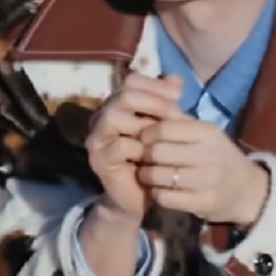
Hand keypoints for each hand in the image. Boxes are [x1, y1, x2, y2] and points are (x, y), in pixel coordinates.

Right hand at [83, 74, 182, 219]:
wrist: (142, 196)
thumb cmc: (154, 160)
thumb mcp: (165, 129)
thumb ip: (168, 104)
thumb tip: (176, 79)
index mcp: (117, 106)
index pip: (130, 81)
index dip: (154, 85)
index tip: (178, 95)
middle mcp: (102, 118)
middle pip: (122, 95)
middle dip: (153, 101)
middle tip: (175, 114)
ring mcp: (97, 139)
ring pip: (113, 116)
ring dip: (143, 123)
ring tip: (163, 135)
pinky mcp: (99, 160)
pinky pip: (118, 145)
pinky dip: (138, 147)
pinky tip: (152, 155)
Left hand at [139, 112, 270, 224]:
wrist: (248, 190)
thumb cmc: (218, 157)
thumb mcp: (204, 135)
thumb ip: (177, 124)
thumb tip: (144, 112)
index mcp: (207, 132)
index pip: (164, 129)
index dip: (146, 134)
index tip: (143, 140)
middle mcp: (209, 154)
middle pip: (157, 152)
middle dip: (143, 155)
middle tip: (141, 159)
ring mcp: (207, 180)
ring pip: (157, 175)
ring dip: (146, 176)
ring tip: (147, 174)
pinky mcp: (203, 203)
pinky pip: (164, 197)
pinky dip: (156, 193)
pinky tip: (159, 189)